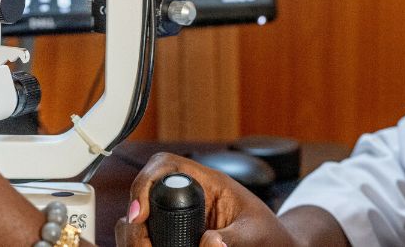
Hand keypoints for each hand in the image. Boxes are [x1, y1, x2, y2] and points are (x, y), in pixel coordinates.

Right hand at [115, 153, 295, 246]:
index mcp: (208, 182)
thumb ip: (235, 238)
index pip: (166, 165)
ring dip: (134, 233)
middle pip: (146, 190)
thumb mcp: (256, 235)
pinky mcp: (177, 233)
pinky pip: (150, 233)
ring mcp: (181, 214)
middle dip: (134, 215)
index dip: (145, 182)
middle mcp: (190, 194)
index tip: (139, 213)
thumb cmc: (271, 236)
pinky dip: (143, 243)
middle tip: (139, 242)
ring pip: (143, 215)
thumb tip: (209, 244)